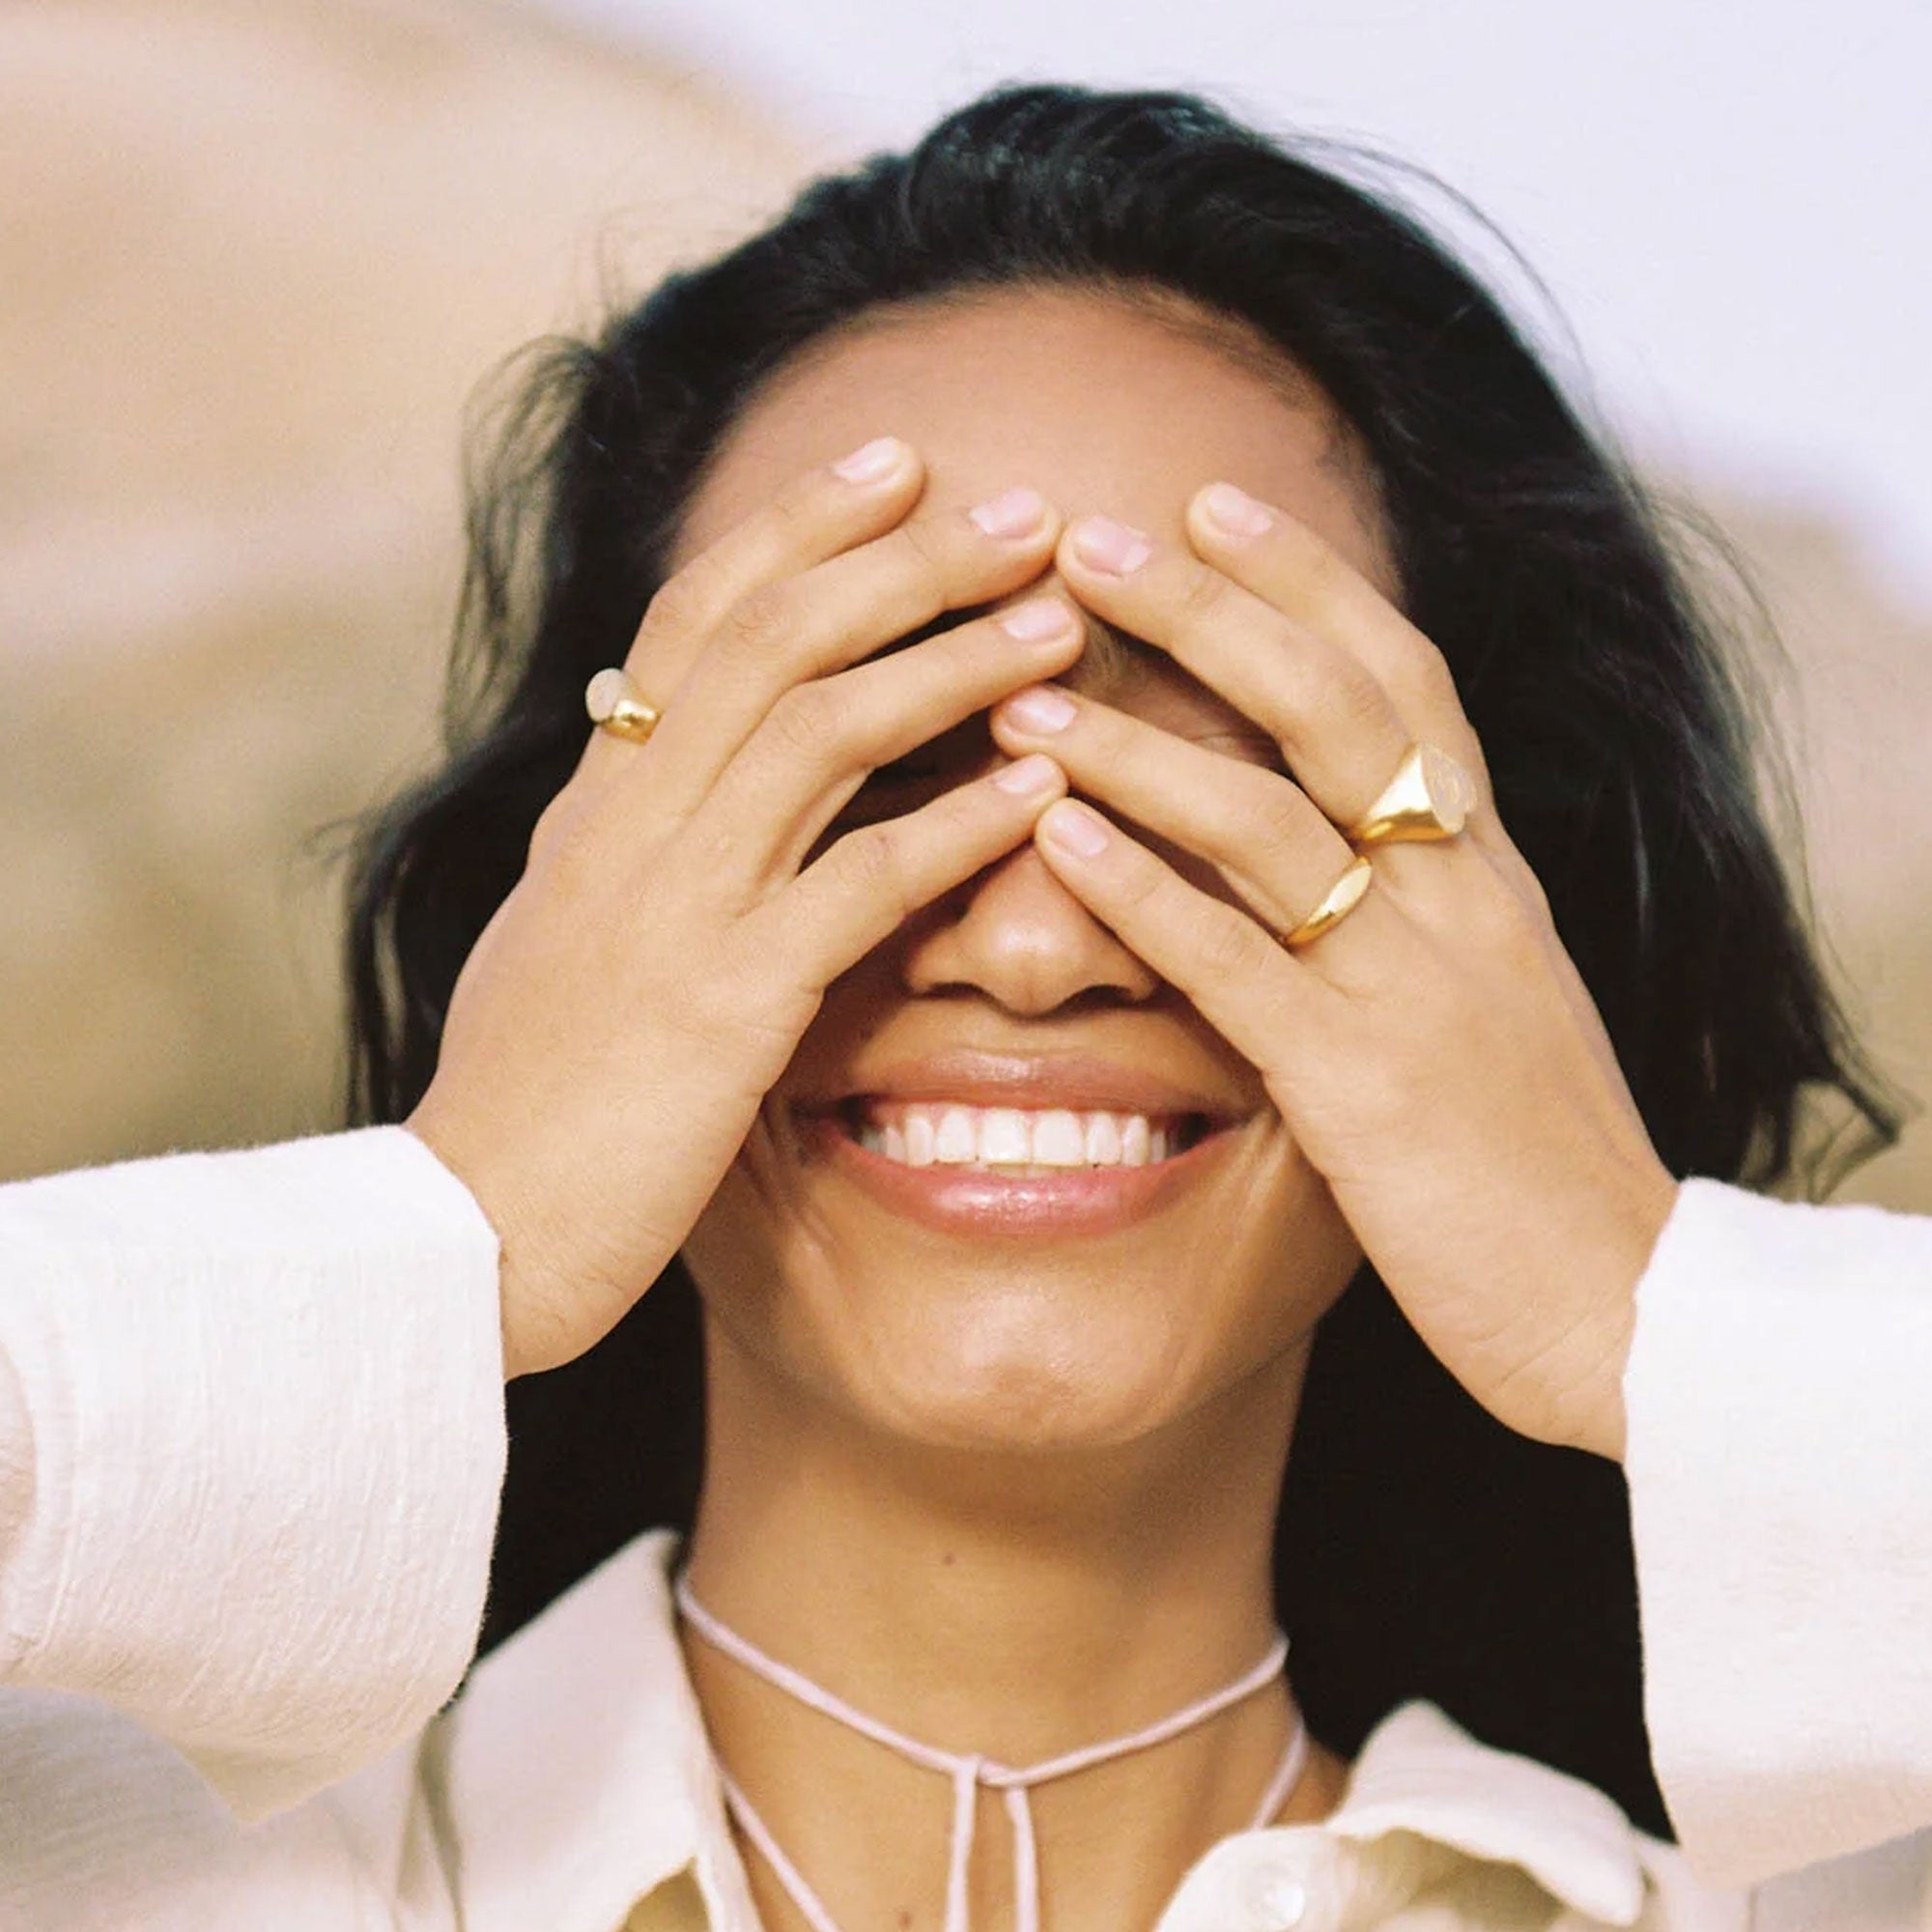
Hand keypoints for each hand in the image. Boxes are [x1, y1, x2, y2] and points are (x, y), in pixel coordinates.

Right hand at [408, 443, 1078, 1377]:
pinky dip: (954, 827)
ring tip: (1058, 621)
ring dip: (950, 663)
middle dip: (903, 559)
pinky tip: (1039, 793)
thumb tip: (649, 754)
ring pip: (820, 732)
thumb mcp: (559, 936)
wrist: (464, 1235)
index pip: (693, 618)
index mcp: (596, 807)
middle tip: (1023, 509)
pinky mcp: (723, 1006)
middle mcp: (629, 828)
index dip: (797, 528)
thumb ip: (619, 840)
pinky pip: (856, 885)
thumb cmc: (525, 1099)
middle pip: (772, 639)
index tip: (896, 464)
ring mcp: (673, 908)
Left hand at [988, 485, 1677, 1458]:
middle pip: (1332, 708)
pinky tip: (1055, 836)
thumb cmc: (1546, 1158)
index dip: (1308, 582)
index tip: (1212, 504)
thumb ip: (1426, 915)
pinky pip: (1236, 961)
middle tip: (1088, 538)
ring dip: (1139, 746)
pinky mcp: (1362, 1085)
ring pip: (1269, 821)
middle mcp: (1458, 898)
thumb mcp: (1500, 1002)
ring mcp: (1413, 985)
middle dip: (1208, 612)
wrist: (1631, 1304)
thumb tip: (1343, 852)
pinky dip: (1142, 890)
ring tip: (1022, 693)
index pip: (1403, 679)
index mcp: (1488, 871)